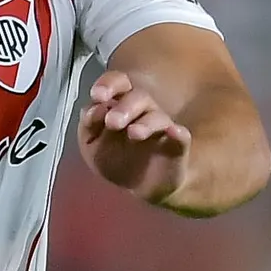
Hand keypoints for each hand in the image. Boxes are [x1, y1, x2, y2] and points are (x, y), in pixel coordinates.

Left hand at [79, 67, 192, 203]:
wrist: (140, 186)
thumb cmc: (114, 159)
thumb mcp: (92, 146)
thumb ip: (88, 127)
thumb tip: (93, 110)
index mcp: (120, 103)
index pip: (117, 83)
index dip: (108, 85)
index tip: (98, 96)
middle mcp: (142, 110)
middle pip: (138, 97)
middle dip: (124, 107)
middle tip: (113, 121)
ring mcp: (161, 126)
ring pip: (157, 117)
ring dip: (146, 123)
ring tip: (134, 133)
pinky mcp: (177, 145)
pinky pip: (181, 136)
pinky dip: (178, 134)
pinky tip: (174, 132)